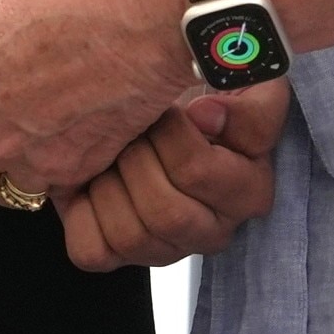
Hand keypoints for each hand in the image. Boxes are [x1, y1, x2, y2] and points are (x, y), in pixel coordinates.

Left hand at [54, 84, 288, 273]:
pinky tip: (93, 184)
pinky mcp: (119, 257)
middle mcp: (215, 230)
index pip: (201, 173)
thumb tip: (207, 116)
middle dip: (138, 159)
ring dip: (110, 183)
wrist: (133, 112)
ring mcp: (167, 250)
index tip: (170, 109)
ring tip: (116, 155)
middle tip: (136, 131)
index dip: (173, 134)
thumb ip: (238, 84)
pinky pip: (92, 250)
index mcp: (250, 189)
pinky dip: (82, 212)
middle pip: (167, 213)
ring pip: (131, 235)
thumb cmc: (183, 96)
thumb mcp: (224, 77)